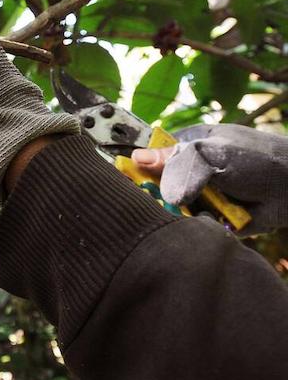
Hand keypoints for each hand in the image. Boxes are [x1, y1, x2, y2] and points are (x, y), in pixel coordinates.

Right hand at [132, 124, 287, 234]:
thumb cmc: (260, 160)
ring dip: (172, 214)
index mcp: (185, 150)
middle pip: (153, 187)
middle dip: (150, 195)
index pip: (147, 158)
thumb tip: (136, 160)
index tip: (120, 176)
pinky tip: (197, 225)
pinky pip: (187, 228)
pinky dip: (190, 229)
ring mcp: (196, 199)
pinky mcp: (207, 222)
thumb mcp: (213, 153)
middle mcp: (187, 174)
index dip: (133, 167)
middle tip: (152, 198)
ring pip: (167, 210)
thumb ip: (175, 160)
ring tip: (184, 212)